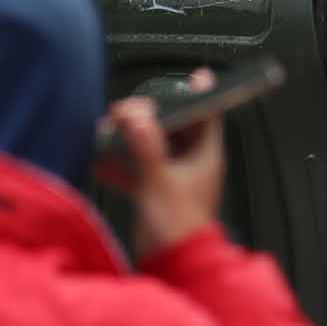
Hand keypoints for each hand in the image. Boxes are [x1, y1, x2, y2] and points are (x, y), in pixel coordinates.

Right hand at [98, 68, 225, 260]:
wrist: (174, 264)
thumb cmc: (178, 227)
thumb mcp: (159, 182)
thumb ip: (147, 148)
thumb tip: (138, 118)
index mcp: (207, 155)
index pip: (209, 114)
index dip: (200, 94)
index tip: (193, 77)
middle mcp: (194, 162)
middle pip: (176, 128)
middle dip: (151, 116)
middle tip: (128, 109)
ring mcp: (177, 176)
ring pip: (156, 147)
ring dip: (133, 139)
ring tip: (110, 131)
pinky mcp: (159, 192)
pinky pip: (142, 170)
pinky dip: (124, 164)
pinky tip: (103, 161)